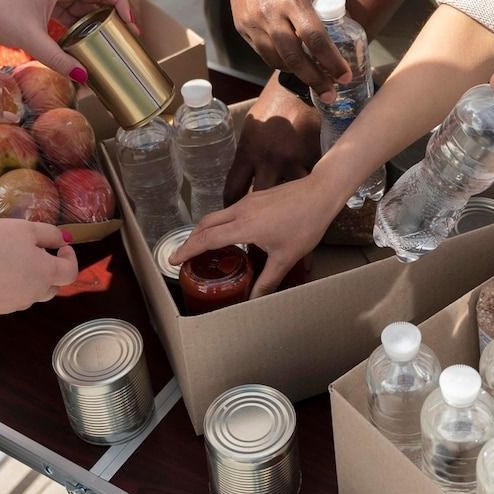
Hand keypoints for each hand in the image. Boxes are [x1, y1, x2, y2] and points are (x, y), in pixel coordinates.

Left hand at [0, 0, 135, 81]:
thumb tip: (84, 78)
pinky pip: (71, 12)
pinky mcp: (45, 3)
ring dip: (97, 21)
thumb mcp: (31, 38)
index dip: (121, 1)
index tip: (129, 23)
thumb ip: (58, 58)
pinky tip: (85, 43)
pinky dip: (81, 26)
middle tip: (125, 36)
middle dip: (113, 13)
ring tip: (110, 41)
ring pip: (85, 4)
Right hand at [0, 219, 78, 314]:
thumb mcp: (25, 228)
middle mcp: (32, 295)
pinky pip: (6, 299)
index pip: (70, 272)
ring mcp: (11, 306)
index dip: (69, 258)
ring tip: (9, 262)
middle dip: (49, 272)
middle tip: (33, 253)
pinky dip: (5, 288)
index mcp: (45, 274)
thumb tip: (63, 240)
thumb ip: (50, 234)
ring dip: (27, 282)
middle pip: (51, 288)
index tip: (59, 247)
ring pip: (28, 295)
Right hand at [172, 175, 335, 297]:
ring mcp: (248, 201)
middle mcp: (240, 211)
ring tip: (203, 247)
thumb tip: (253, 300)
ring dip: (205, 230)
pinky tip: (230, 234)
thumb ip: (267, 281)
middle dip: (191, 240)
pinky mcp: (256, 196)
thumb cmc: (305, 225)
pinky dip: (220, 223)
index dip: (188, 250)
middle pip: (205, 224)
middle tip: (184, 256)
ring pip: (217, 215)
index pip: (207, 239)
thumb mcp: (286, 257)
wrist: (320, 192)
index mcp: (243, 226)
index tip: (173, 260)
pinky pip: (229, 211)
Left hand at [223, 77, 321, 204]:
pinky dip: (302, 191)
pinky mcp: (313, 161)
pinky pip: (305, 184)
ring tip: (281, 213)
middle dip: (254, 214)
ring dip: (282, 206)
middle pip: (257, 201)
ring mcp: (293, 162)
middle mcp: (269, 160)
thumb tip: (244, 182)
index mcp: (248, 151)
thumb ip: (248, 156)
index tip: (231, 212)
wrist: (301, 90)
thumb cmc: (273, 107)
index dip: (229, 205)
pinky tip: (301, 196)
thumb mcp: (251, 129)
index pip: (232, 190)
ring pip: (285, 199)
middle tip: (254, 221)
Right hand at [227, 0, 349, 95]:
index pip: (316, 39)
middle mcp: (271, 14)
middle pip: (294, 57)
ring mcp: (254, 22)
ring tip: (313, 78)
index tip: (345, 76)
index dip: (332, 62)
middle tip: (329, 93)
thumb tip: (346, 33)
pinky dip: (279, 60)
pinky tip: (291, 62)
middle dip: (315, 79)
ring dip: (296, 72)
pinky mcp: (242, 27)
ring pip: (276, 59)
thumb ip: (327, 8)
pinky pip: (263, 52)